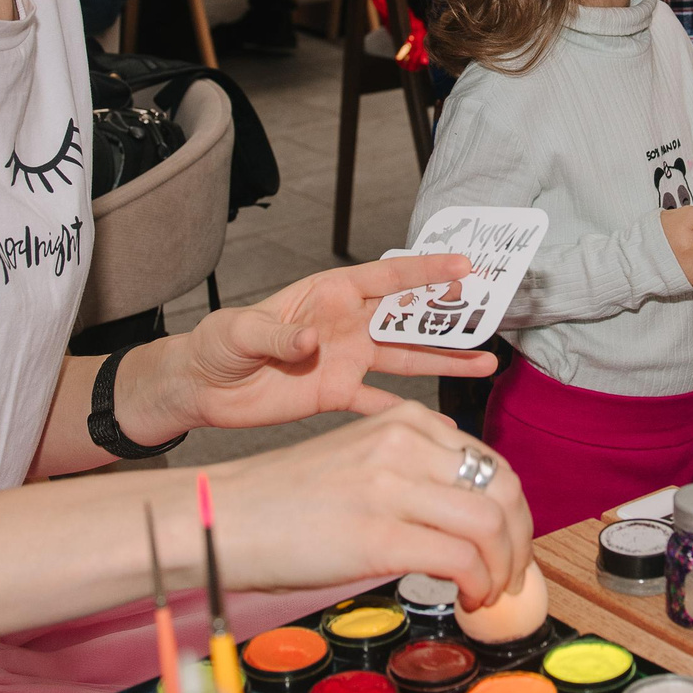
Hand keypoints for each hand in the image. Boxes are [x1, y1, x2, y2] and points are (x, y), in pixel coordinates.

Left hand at [133, 254, 491, 434]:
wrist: (202, 389)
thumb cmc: (217, 344)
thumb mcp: (242, 331)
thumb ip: (280, 333)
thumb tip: (313, 339)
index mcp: (328, 294)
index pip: (386, 278)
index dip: (425, 272)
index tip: (465, 268)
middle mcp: (346, 323)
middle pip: (407, 316)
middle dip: (449, 314)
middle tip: (491, 313)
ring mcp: (346, 359)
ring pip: (406, 358)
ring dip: (444, 361)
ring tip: (486, 362)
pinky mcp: (337, 394)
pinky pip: (381, 404)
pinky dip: (408, 414)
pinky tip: (441, 425)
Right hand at [211, 403, 532, 609]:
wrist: (225, 517)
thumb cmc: (286, 501)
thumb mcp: (360, 461)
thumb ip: (413, 472)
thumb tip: (468, 513)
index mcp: (404, 422)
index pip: (491, 463)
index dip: (512, 511)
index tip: (508, 545)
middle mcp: (404, 445)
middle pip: (503, 490)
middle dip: (519, 541)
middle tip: (511, 574)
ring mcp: (392, 488)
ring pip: (491, 524)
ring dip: (503, 568)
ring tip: (488, 593)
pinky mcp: (378, 535)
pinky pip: (460, 559)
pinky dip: (477, 584)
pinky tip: (466, 598)